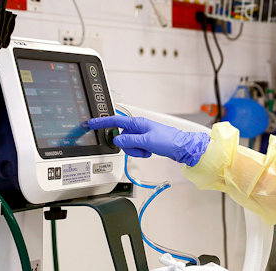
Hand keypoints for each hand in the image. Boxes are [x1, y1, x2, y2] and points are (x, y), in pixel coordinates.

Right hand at [87, 116, 209, 166]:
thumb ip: (130, 141)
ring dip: (135, 150)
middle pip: (122, 137)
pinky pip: (135, 148)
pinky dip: (140, 152)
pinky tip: (149, 152)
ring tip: (147, 150)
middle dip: (129, 146)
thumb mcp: (147, 141)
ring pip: (128, 144)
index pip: (116, 122)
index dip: (103, 122)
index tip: (92, 123)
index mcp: (138, 123)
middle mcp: (139, 128)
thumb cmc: (169, 141)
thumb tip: (117, 140)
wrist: (182, 148)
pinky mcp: (145, 142)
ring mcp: (142, 135)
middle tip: (141, 148)